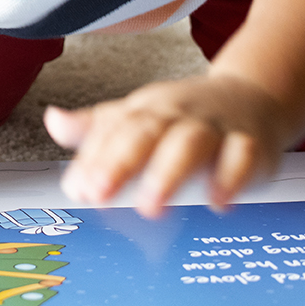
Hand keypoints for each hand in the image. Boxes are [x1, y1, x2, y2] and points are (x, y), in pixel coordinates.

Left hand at [47, 74, 289, 215]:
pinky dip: (231, 178)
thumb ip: (95, 130)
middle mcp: (176, 116)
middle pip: (144, 133)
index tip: (77, 190)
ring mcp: (214, 128)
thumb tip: (53, 122)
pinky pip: (243, 157)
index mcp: (143, 110)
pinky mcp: (251, 145)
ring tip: (150, 207)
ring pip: (190, 144)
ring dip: (168, 174)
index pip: (111, 132)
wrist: (251, 98)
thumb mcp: (135, 117)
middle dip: (119, 163)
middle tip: (99, 195)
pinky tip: (216, 202)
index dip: (92, 161)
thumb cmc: (182, 116)